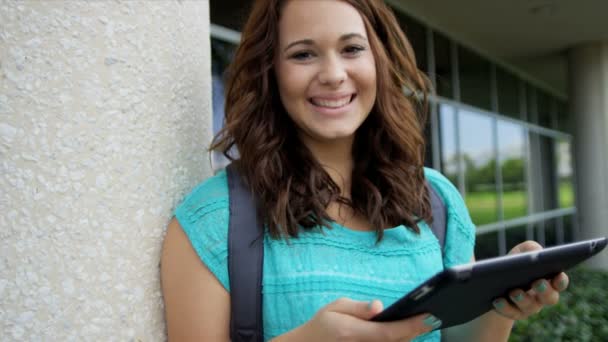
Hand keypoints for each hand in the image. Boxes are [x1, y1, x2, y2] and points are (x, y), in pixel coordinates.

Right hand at [299, 297, 439, 341]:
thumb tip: (380, 306)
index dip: (412, 325)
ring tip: (425, 322)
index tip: (430, 316)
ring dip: (410, 336)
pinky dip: (401, 341)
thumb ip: (359, 307)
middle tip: (433, 317)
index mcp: (353, 333)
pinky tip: (410, 331)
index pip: (390, 331)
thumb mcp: (335, 307)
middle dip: (417, 330)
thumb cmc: (322, 325)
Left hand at [490, 241, 568, 320]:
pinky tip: (497, 300)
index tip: (557, 276)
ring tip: (514, 292)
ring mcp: (529, 307)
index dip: (561, 280)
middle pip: (550, 298)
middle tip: (537, 283)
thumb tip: (536, 252)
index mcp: (549, 280)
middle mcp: (542, 296)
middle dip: (545, 291)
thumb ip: (530, 248)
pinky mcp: (513, 313)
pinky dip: (504, 307)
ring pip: (530, 307)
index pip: (560, 282)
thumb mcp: (521, 252)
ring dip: (523, 299)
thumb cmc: (514, 263)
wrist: (495, 281)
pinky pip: (510, 312)